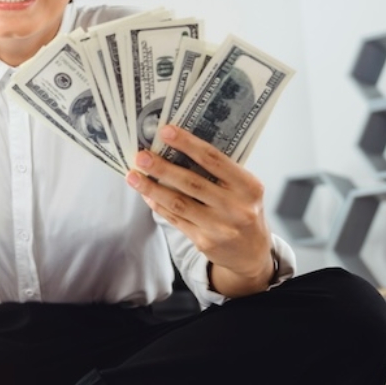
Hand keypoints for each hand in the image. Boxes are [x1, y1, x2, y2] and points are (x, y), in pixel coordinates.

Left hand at [127, 125, 273, 295]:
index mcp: (249, 187)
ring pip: (179, 204)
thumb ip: (219, 172)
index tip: (165, 131)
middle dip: (163, 168)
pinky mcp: (205, 242)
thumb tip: (176, 147)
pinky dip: (158, 205)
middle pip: (192, 183)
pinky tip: (146, 194)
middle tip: (141, 156)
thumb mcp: (244, 189)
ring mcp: (220, 227)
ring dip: (152, 188)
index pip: (214, 160)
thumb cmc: (243, 210)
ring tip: (133, 175)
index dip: (188, 144)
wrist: (252, 252)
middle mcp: (236, 208)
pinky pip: (176, 220)